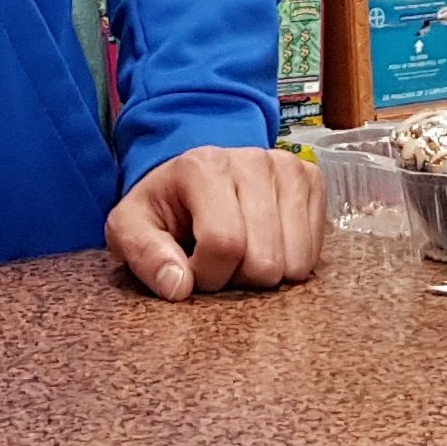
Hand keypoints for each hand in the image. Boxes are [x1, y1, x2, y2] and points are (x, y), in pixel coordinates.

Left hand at [104, 145, 324, 300]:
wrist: (195, 174)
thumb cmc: (164, 207)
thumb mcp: (131, 227)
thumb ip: (143, 256)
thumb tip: (178, 286)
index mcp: (204, 166)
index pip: (224, 244)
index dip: (207, 275)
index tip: (192, 268)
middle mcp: (253, 159)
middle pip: (264, 259)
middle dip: (238, 278)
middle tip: (220, 262)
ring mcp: (288, 167)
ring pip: (295, 261)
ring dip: (267, 273)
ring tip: (243, 253)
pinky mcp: (313, 180)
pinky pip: (315, 253)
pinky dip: (291, 260)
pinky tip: (267, 243)